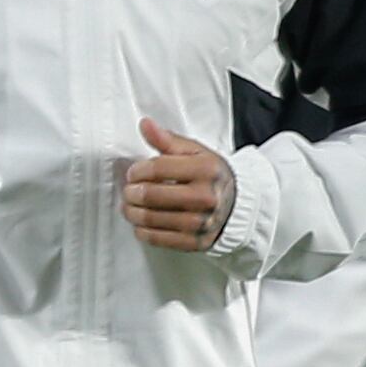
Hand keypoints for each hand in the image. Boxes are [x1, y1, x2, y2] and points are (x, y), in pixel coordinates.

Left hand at [121, 116, 233, 253]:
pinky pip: (158, 239)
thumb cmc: (211, 176)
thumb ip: (167, 140)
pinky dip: (142, 231)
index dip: (138, 170)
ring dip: (132, 212)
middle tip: (128, 190)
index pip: (158, 168)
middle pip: (152, 195)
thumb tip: (145, 124)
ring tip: (129, 206)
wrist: (237, 204)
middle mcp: (207, 197)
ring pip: (152, 219)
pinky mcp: (196, 242)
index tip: (133, 173)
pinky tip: (140, 223)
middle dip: (131, 192)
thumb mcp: (194, 152)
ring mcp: (202, 222)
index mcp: (206, 169)